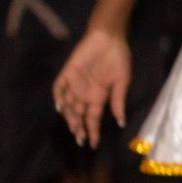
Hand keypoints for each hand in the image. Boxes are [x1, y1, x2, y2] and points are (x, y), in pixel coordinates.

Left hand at [53, 27, 131, 146]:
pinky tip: (60, 107)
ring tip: (73, 128)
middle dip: (79, 128)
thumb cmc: (119, 58)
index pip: (93, 118)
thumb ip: (118, 101)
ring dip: (70, 117)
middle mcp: (85, 93)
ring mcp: (75, 84)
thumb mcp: (122, 80)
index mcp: (99, 96)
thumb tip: (121, 121)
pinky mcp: (67, 74)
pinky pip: (59, 88)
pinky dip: (58, 98)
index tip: (92, 144)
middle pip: (79, 115)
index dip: (93, 131)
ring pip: (69, 105)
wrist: (109, 38)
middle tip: (79, 140)